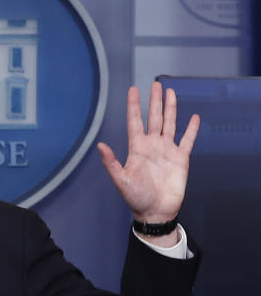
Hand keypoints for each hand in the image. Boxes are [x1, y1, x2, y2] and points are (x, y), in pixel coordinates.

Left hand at [97, 81, 199, 243]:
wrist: (155, 212)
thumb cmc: (136, 198)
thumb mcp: (121, 180)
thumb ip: (112, 162)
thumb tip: (100, 146)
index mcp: (137, 148)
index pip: (135, 122)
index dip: (134, 106)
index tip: (133, 90)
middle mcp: (152, 145)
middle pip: (154, 118)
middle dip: (154, 102)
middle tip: (155, 84)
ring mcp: (167, 150)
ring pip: (170, 124)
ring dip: (171, 109)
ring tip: (171, 92)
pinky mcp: (181, 158)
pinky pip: (187, 140)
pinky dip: (191, 129)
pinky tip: (194, 117)